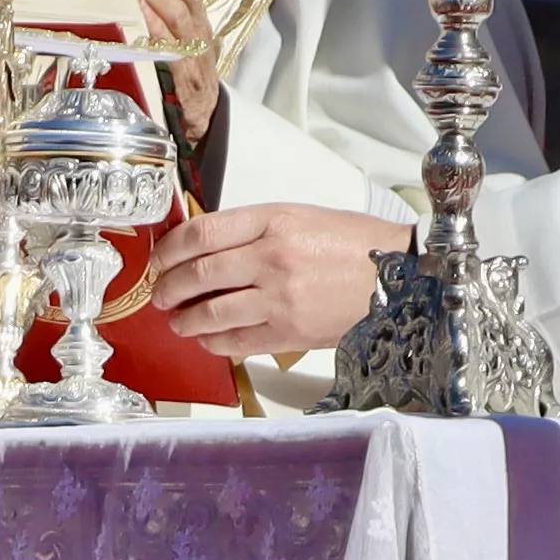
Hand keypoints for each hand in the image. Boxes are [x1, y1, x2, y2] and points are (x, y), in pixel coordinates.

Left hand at [118, 0, 221, 148]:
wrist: (204, 122)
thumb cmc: (182, 73)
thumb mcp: (171, 34)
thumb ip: (153, 4)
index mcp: (193, 13)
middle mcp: (198, 29)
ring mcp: (195, 55)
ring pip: (178, 14)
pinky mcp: (188, 82)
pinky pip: (173, 53)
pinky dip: (159, 31)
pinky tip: (142, 13)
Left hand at [145, 205, 407, 363]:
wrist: (400, 278)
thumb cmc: (352, 245)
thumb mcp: (300, 217)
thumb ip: (252, 230)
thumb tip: (201, 249)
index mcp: (275, 220)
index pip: (201, 233)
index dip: (168, 249)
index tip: (158, 260)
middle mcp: (274, 258)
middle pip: (198, 274)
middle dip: (168, 288)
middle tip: (160, 295)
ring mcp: (282, 299)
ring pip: (211, 313)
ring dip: (185, 320)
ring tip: (178, 320)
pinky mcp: (291, 333)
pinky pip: (236, 341)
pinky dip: (213, 341)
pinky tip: (208, 337)